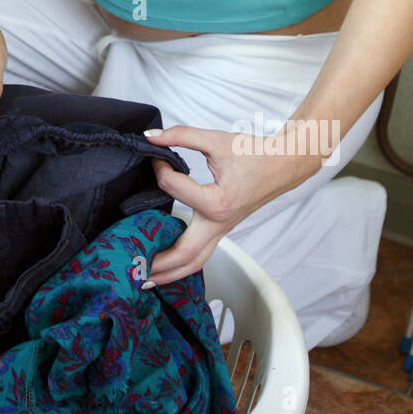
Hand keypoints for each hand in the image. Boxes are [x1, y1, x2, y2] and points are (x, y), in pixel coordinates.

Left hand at [141, 122, 317, 286]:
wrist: (282, 163)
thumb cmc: (254, 153)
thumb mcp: (216, 139)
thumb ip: (181, 136)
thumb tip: (151, 137)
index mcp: (217, 201)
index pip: (172, 187)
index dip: (159, 169)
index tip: (155, 158)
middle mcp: (219, 223)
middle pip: (184, 255)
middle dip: (156, 263)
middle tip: (129, 265)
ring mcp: (222, 230)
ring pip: (194, 263)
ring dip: (168, 272)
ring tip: (142, 277)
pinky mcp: (222, 230)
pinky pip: (201, 255)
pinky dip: (182, 264)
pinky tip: (166, 264)